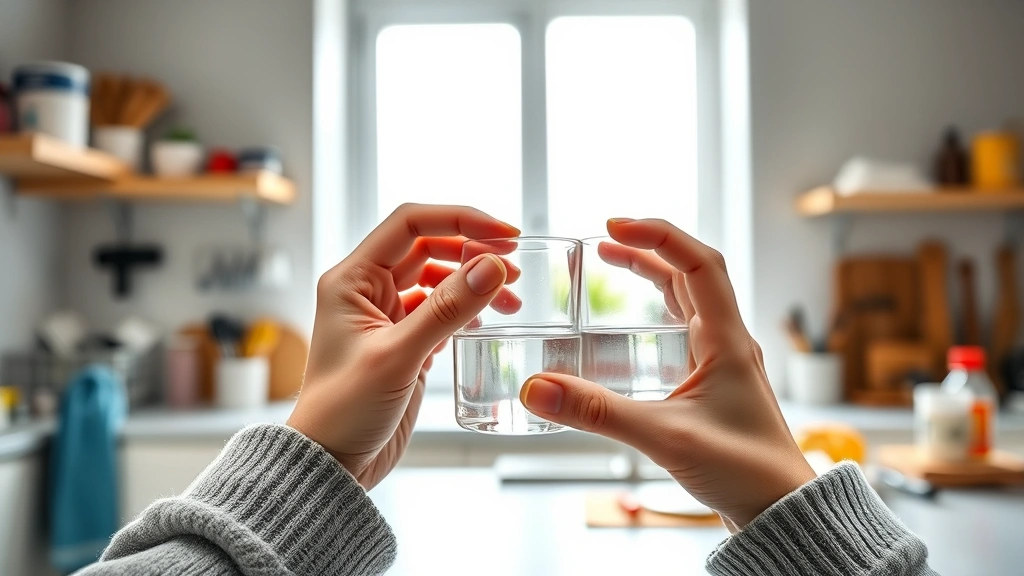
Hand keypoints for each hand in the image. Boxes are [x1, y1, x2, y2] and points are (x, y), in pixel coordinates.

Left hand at [288, 204, 518, 488]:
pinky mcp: (403, 341)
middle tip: (514, 267)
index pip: (410, 224)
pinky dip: (467, 309)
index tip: (504, 233)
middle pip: (428, 246)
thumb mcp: (399, 356)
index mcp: (352, 279)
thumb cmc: (344, 411)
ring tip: (510, 299)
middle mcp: (367, 290)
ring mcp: (385, 315)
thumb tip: (491, 266)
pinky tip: (487, 320)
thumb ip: (447, 309)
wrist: (331, 463)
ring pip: (438, 278)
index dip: (459, 220)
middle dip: (473, 251)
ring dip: (473, 281)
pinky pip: (440, 309)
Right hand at [520, 218, 814, 530]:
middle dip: (647, 249)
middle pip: (691, 273)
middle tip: (604, 240)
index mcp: (728, 339)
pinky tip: (636, 323)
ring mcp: (725, 360)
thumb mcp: (664, 437)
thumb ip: (597, 413)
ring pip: (690, 298)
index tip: (612, 227)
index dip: (657, 236)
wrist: (781, 510)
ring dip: (654, 274)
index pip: (698, 263)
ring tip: (614, 262)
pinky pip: (687, 327)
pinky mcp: (716, 382)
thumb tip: (537, 389)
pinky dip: (660, 309)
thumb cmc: (743, 470)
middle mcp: (729, 340)